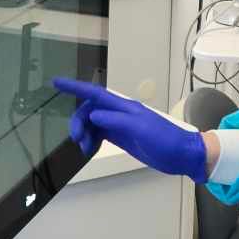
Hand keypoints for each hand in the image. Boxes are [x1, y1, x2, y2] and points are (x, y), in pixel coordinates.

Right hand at [51, 79, 206, 181]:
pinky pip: (98, 134)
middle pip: (89, 110)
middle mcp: (119, 113)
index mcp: (124, 106)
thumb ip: (116, 121)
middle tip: (77, 139)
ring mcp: (119, 125)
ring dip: (84, 133)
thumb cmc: (166, 140)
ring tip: (84, 148)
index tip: (56, 83)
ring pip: (92, 123)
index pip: (95, 93)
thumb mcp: (141, 129)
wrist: (181, 155)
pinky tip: (90, 149)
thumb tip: (94, 115)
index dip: (75, 87)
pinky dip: (91, 140)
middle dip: (78, 122)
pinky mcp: (121, 136)